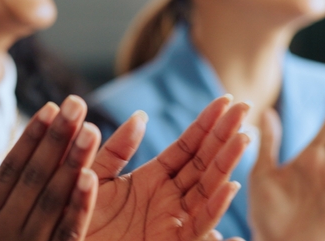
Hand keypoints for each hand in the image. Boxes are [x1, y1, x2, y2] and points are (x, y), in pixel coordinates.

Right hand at [0, 96, 100, 240]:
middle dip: (57, 137)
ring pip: (53, 199)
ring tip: (91, 129)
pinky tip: (92, 179)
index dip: (31, 137)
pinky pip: (67, 233)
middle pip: (34, 176)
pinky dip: (79, 206)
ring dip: (73, 162)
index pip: (10, 168)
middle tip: (76, 103)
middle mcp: (6, 227)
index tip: (50, 107)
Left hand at [87, 95, 250, 240]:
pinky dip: (215, 207)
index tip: (226, 99)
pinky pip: (198, 224)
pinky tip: (230, 185)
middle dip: (225, 136)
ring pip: (207, 188)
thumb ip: (116, 148)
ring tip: (244, 138)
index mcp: (153, 178)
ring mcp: (173, 219)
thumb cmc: (79, 213)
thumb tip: (141, 115)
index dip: (207, 124)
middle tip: (245, 108)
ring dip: (226, 164)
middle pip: (204, 163)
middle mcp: (169, 197)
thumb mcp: (96, 175)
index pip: (187, 147)